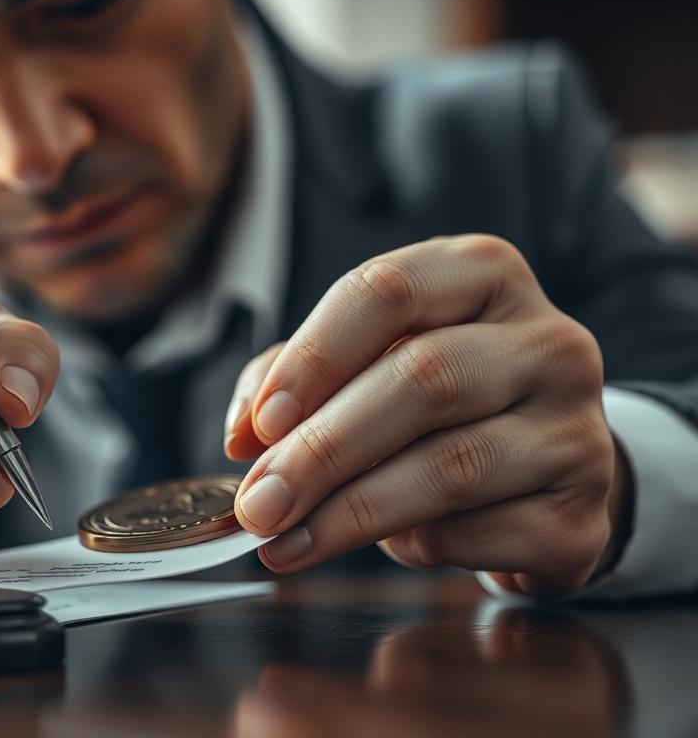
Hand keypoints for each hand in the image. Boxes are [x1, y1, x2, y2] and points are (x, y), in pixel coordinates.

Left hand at [225, 235, 630, 595]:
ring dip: (350, 512)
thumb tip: (244, 434)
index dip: (314, 358)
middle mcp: (547, 341)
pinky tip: (386, 548)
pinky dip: (415, 547)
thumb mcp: (370, 363)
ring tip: (284, 541)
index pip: (390, 291)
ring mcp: (577, 428)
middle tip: (259, 504)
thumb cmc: (439, 406)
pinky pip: (480, 534)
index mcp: (484, 277)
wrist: (545, 470)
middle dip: (322, 450)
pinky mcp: (582, 514)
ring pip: (452, 466)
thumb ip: (296, 379)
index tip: (259, 424)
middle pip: (423, 379)